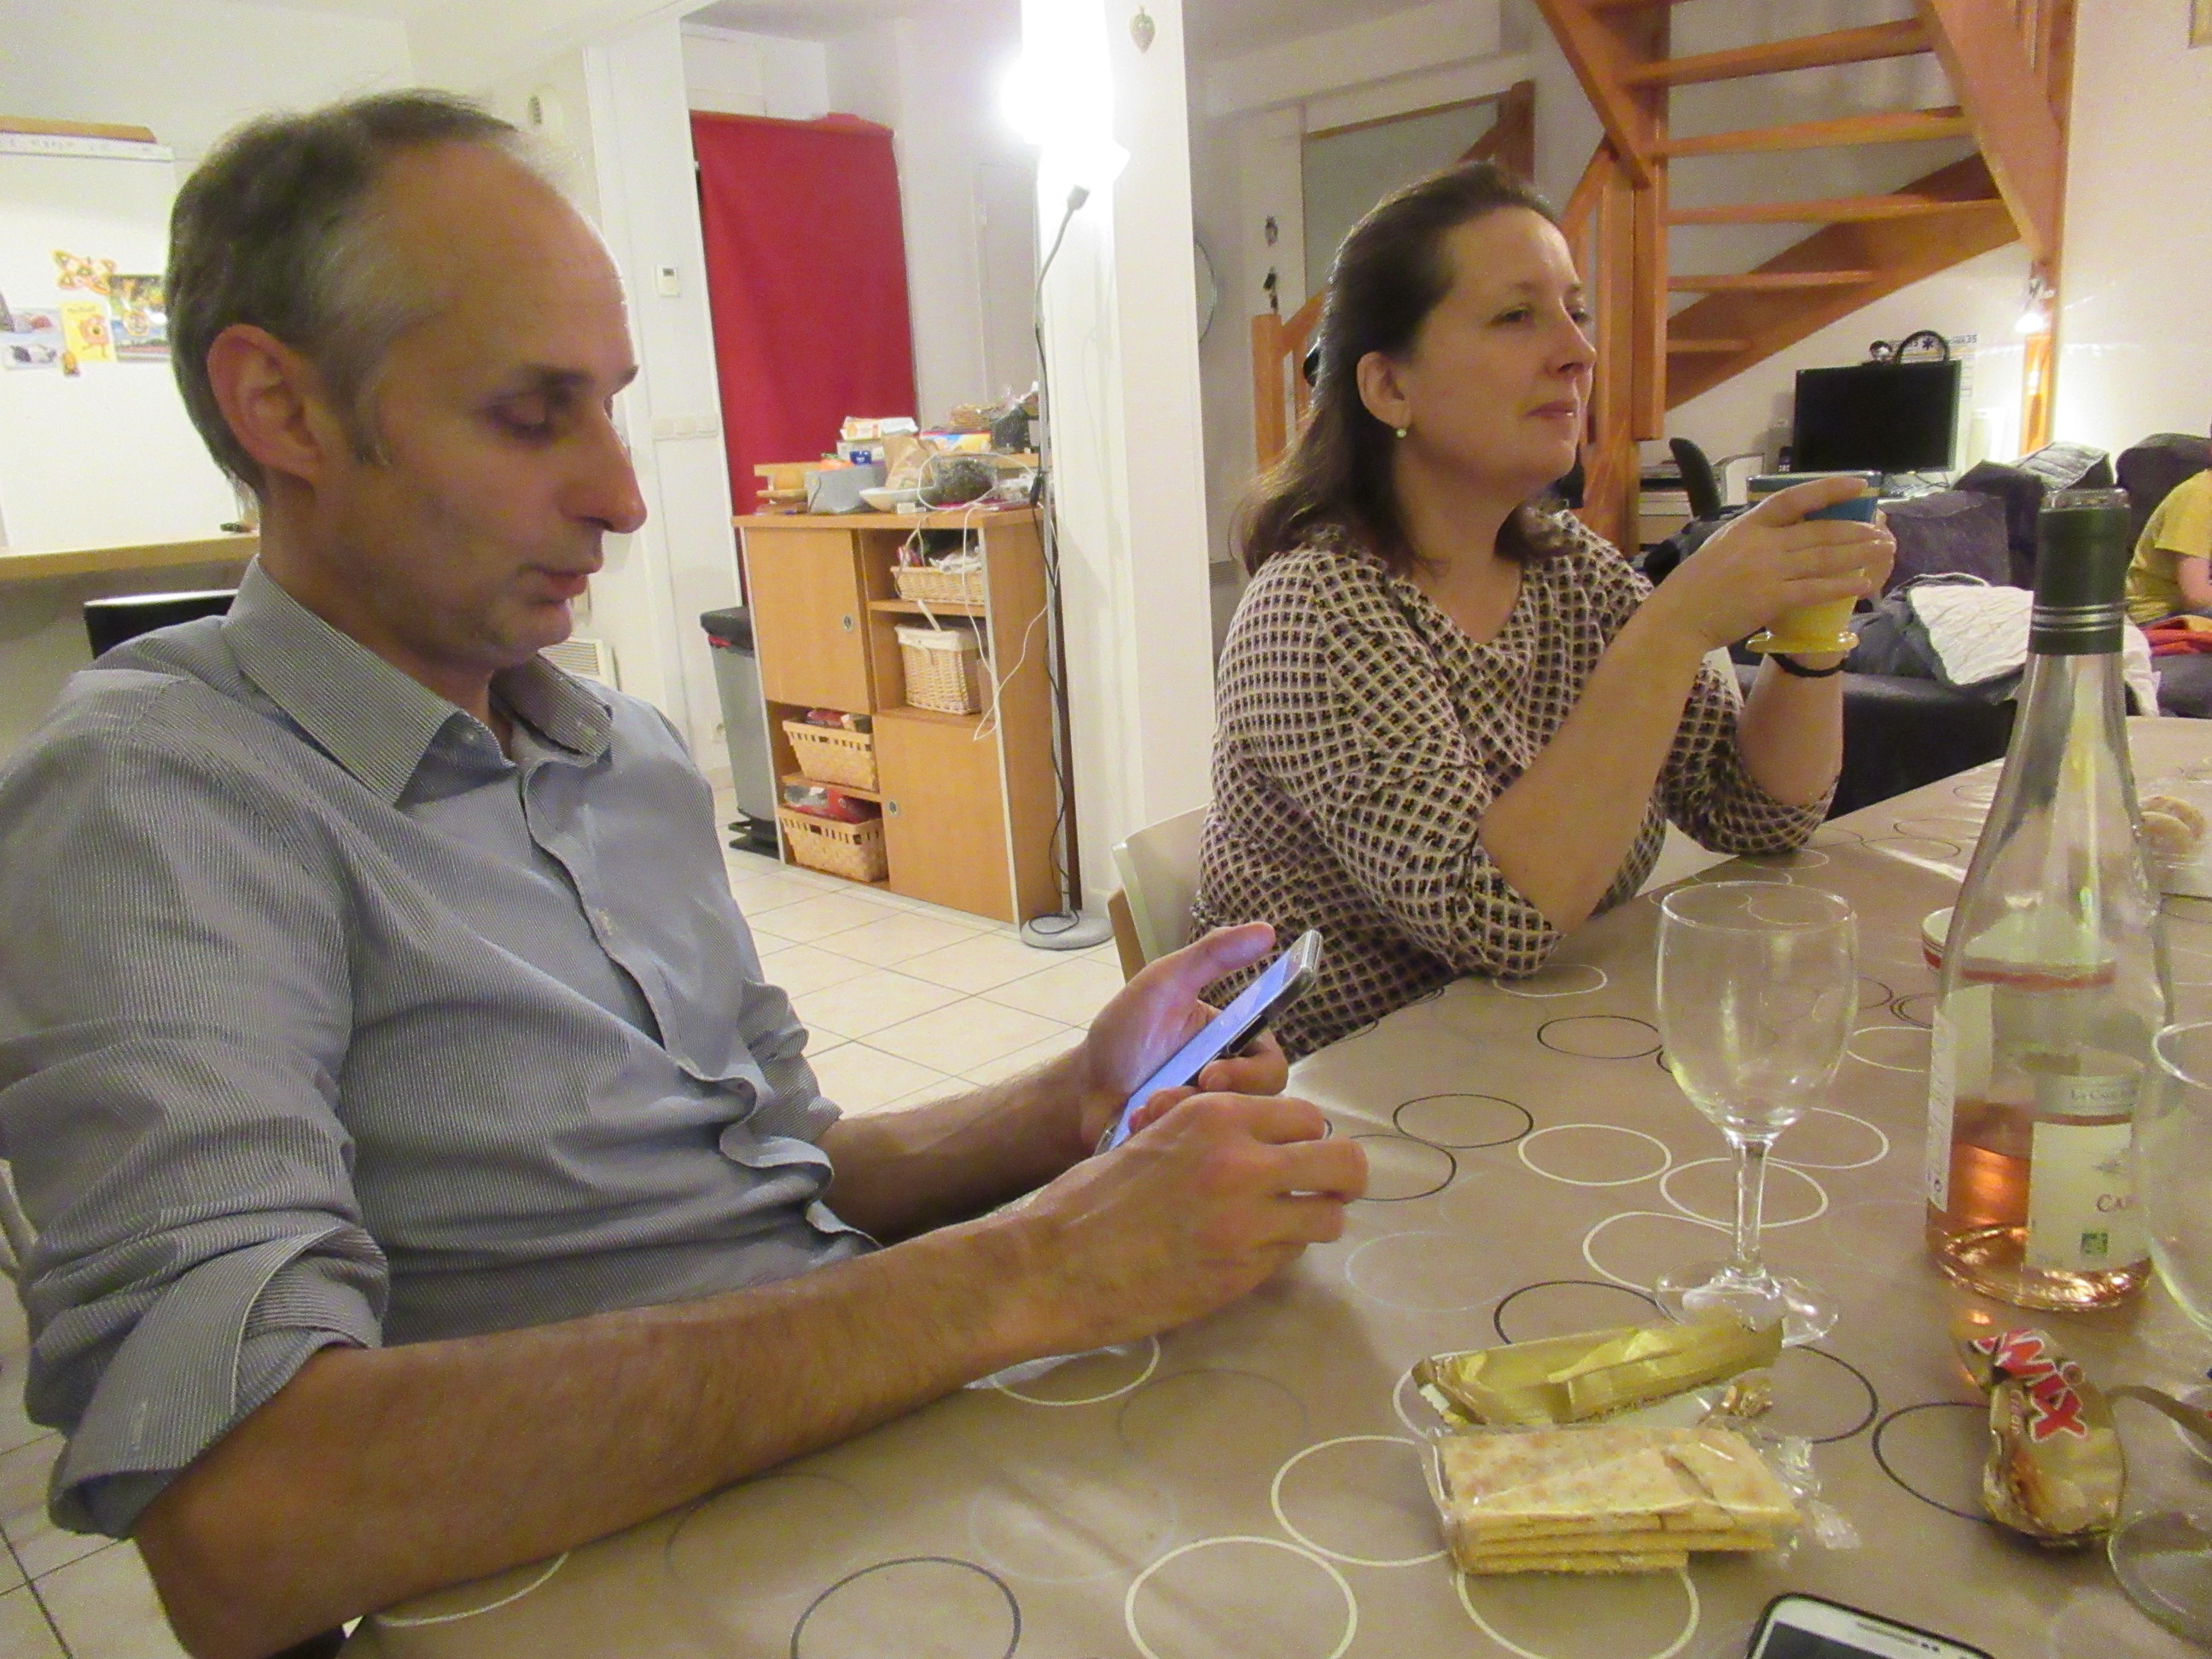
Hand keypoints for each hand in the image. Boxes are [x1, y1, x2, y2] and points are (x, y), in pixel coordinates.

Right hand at [999, 1091, 1366, 1351]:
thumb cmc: (1088, 1197)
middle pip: (1343, 1163)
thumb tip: (1258, 1138)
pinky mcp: (1241, 1276)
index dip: (1302, 1136)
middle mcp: (1243, 1163)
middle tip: (1320, 1188)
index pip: (1306, 1116)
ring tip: (1282, 1224)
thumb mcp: (1152, 1135)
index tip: (1290, 1151)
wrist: (1053, 1266)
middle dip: (1340, 1175)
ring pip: (1328, 1217)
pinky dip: (1277, 1252)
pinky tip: (1241, 1252)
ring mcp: (1247, 1224)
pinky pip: (1289, 1256)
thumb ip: (1210, 1133)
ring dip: (1312, 1219)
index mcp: (1215, 1117)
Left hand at [1058, 923, 1290, 1155]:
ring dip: (1186, 1118)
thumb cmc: (1126, 1032)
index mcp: (1236, 1049)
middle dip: (1217, 1103)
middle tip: (1177, 1095)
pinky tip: (1138, 1126)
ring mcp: (1210, 1126)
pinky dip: (1167, 1138)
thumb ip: (1211, 955)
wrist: (1081, 1087)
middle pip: (1261, 1109)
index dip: (1253, 1074)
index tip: (1214, 1074)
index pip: (1273, 1066)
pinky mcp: (1187, 1154)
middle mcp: (1232, 1090)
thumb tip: (1267, 929)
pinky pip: (1199, 1160)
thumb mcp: (1165, 982)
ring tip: (1148, 1108)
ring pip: (1231, 1137)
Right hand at [1644, 475, 1895, 653]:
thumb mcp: (1720, 547)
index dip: (1830, 489)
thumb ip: (1751, 537)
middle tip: (1883, 530)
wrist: (1678, 618)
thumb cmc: (1694, 586)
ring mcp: (1768, 570)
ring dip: (1859, 554)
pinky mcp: (1773, 598)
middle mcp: (1762, 543)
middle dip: (1856, 530)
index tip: (1858, 484)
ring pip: (1824, 558)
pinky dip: (1843, 586)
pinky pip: (1816, 589)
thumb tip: (1780, 532)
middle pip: (1819, 531)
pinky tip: (1864, 584)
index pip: (1794, 499)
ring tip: (1883, 551)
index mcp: (1747, 526)